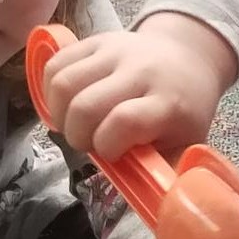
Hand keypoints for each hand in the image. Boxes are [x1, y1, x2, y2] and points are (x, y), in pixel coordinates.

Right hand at [41, 13, 238, 161]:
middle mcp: (141, 71)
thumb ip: (163, 169)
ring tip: (73, 125)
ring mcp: (116, 51)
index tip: (111, 156)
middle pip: (85, 105)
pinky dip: (50, 90)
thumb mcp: (186, 143)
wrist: (188, 57)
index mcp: (168, 101)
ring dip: (59, 113)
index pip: (124, 121)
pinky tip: (65, 105)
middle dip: (77, 135)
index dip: (107, 145)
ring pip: (63, 82)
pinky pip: (56, 64)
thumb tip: (143, 198)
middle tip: (87, 144)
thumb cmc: (185, 110)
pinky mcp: (96, 40)